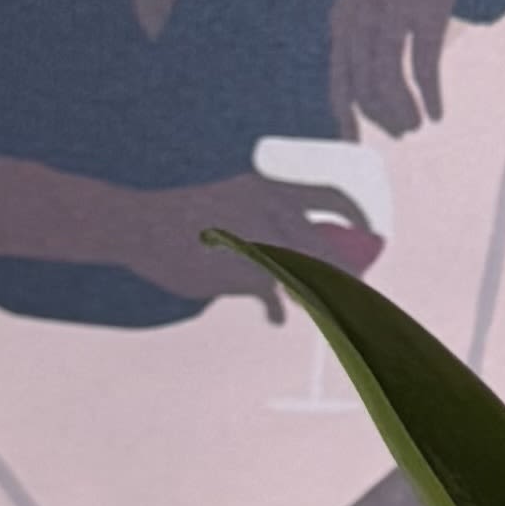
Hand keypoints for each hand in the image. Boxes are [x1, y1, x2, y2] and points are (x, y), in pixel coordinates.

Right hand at [0, 159, 375, 312]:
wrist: (136, 223)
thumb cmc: (182, 215)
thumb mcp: (230, 203)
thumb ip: (264, 221)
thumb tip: (298, 253)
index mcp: (270, 187)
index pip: (332, 198)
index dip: (356, 218)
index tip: (369, 233)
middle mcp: (272, 208)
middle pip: (327, 247)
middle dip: (347, 271)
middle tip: (353, 289)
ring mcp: (260, 238)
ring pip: (309, 273)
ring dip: (318, 294)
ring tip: (322, 308)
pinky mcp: (245, 268)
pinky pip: (275, 295)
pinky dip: (277, 309)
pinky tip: (274, 318)